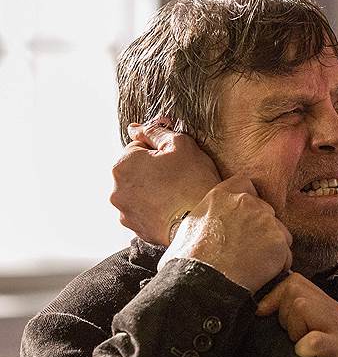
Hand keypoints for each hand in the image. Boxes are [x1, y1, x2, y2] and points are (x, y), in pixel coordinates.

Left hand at [110, 118, 220, 245]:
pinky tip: (172, 209)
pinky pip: (143, 212)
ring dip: (152, 191)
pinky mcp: (134, 228)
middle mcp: (117, 188)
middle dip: (153, 172)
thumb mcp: (180, 144)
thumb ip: (154, 131)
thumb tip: (135, 128)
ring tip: (175, 196)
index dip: (159, 152)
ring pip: (138, 192)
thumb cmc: (193, 181)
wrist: (202, 221)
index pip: (138, 148)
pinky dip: (154, 209)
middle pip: (136, 171)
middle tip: (177, 178)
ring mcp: (124, 210)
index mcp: (123, 164)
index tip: (175, 162)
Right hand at [167, 174, 292, 291]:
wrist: (202, 283)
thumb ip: (205, 219)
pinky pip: (285, 254)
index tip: (246, 216)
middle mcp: (246, 203)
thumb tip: (202, 228)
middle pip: (265, 210)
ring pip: (279, 232)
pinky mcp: (279, 242)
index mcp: (221, 196)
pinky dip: (278, 265)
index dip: (249, 199)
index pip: (245, 184)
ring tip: (254, 265)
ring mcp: (265, 221)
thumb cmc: (188, 262)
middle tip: (249, 248)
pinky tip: (261, 275)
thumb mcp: (186, 230)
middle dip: (261, 227)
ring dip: (272, 246)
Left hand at [257, 273, 337, 356]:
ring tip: (302, 347)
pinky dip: (306, 346)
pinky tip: (307, 355)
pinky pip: (317, 340)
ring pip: (302, 306)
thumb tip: (271, 313)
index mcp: (330, 308)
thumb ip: (308, 321)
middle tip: (292, 337)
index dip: (275, 296)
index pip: (296, 282)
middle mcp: (336, 313)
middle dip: (283, 312)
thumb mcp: (328, 335)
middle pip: (295, 289)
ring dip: (293, 328)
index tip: (266, 316)